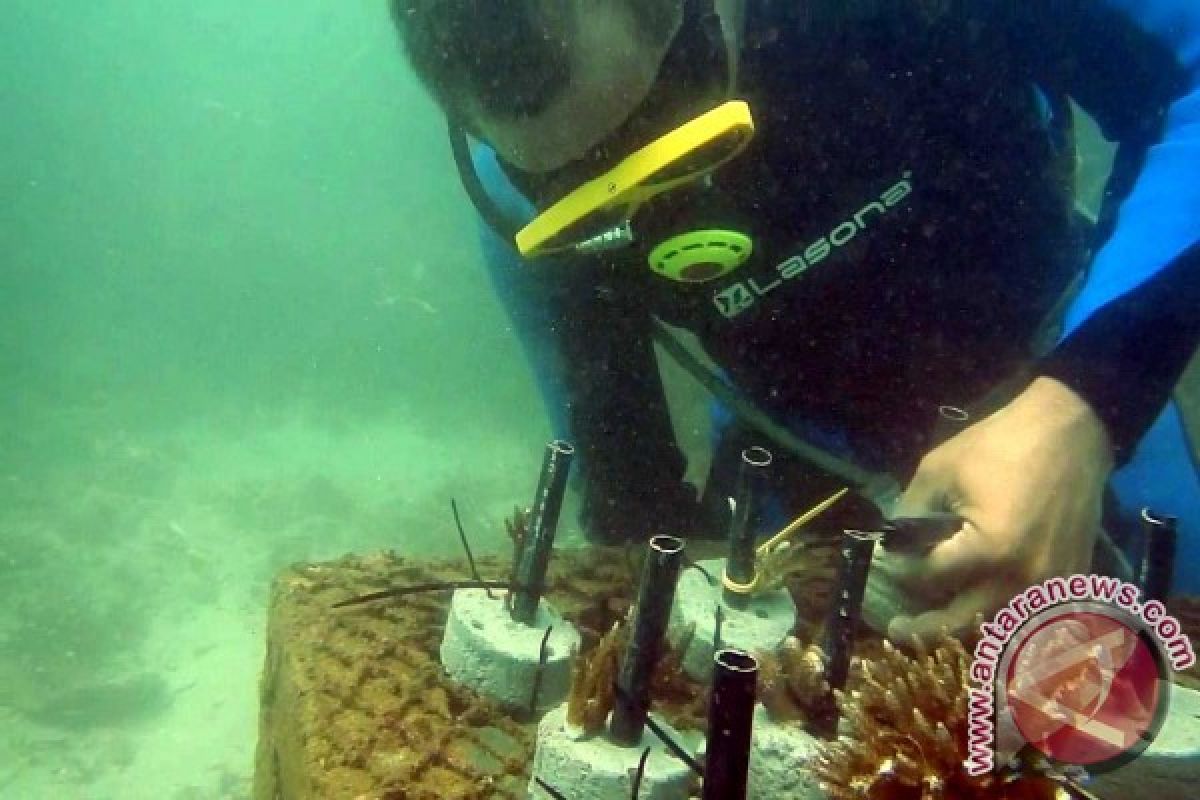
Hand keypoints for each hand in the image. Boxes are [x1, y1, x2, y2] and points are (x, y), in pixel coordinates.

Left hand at [865, 377, 1113, 642]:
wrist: (1070, 433)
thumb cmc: (1001, 445)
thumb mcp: (938, 470)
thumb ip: (910, 511)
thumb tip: (891, 543)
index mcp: (991, 550)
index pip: (930, 578)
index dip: (902, 571)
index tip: (889, 564)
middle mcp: (1024, 578)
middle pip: (964, 620)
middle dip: (926, 627)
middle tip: (896, 629)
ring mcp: (1052, 584)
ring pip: (998, 624)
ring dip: (964, 627)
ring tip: (934, 623)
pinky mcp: (1071, 580)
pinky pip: (1030, 614)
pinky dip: (1002, 616)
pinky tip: (978, 608)